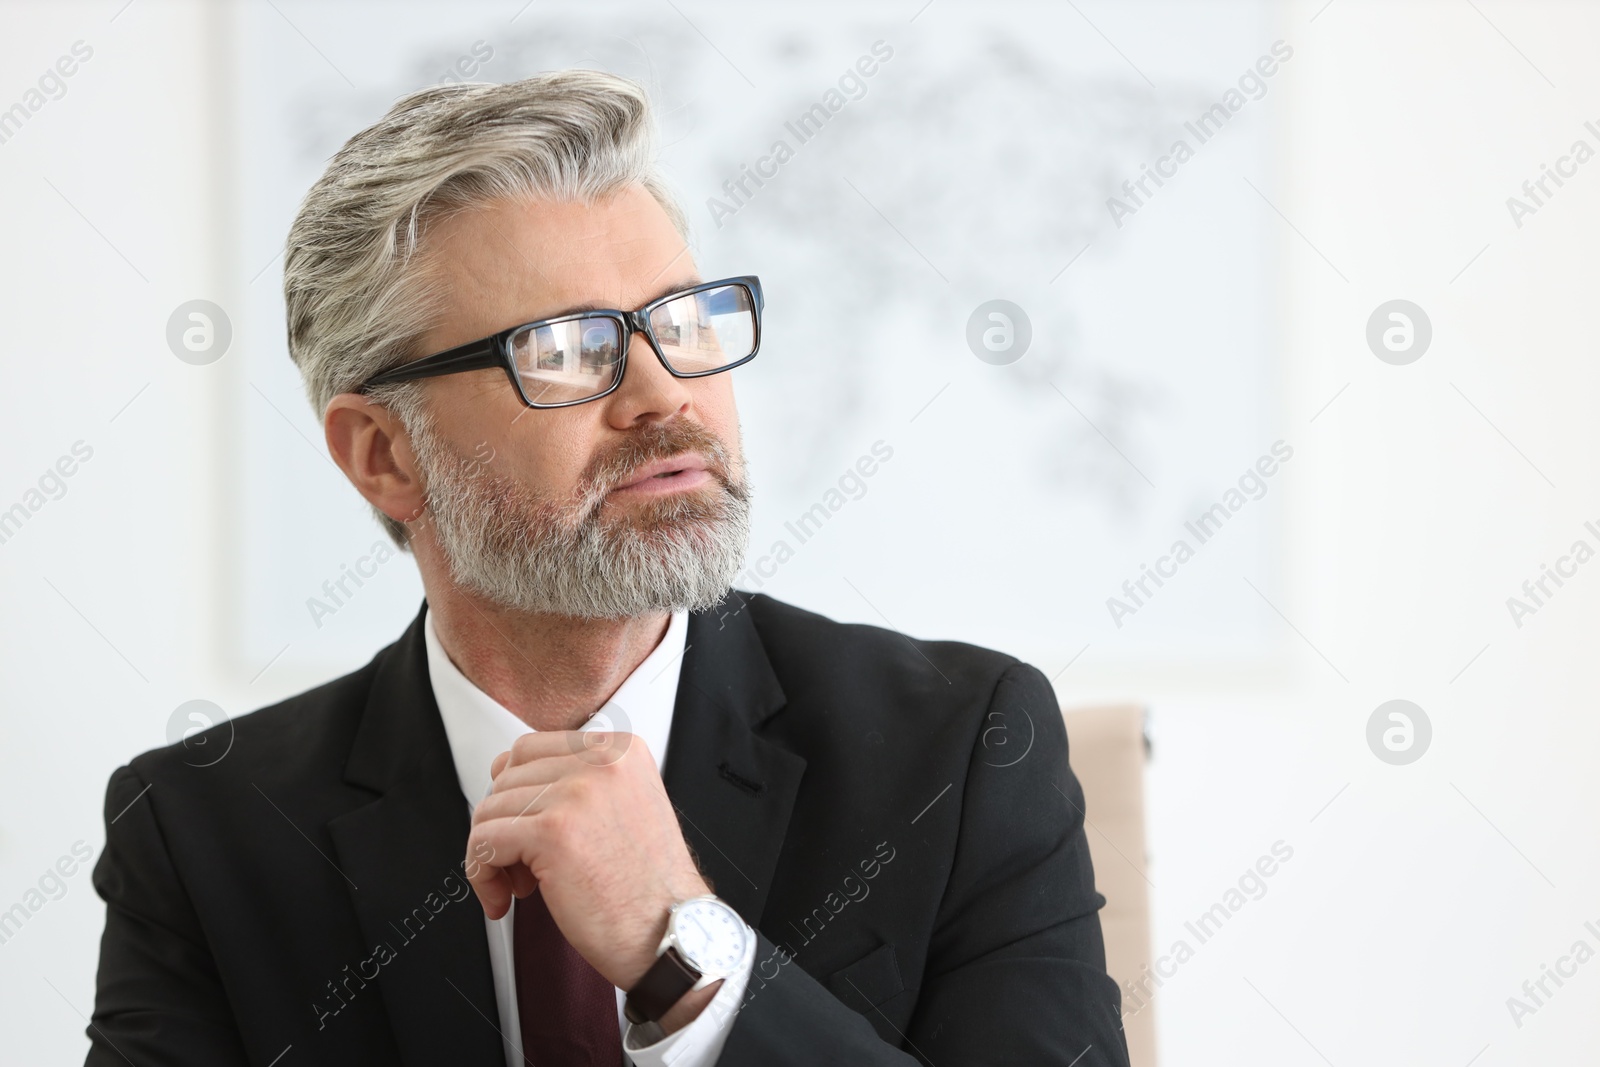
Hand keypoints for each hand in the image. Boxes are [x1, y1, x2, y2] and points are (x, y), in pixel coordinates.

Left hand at [464, 730, 711, 992]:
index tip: (523, 827)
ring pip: (490, 809)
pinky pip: (484, 841)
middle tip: (523, 864)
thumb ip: (580, 784)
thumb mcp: (625, 808)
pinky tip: (503, 900)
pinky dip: (482, 874)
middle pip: (506, 777)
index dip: (516, 793)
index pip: (531, 748)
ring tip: (521, 885)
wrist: (670, 934)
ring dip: (492, 854)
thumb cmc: (648, 888)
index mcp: (620, 749)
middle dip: (504, 823)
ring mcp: (577, 792)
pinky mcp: (552, 831)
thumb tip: (509, 780)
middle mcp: (601, 761)